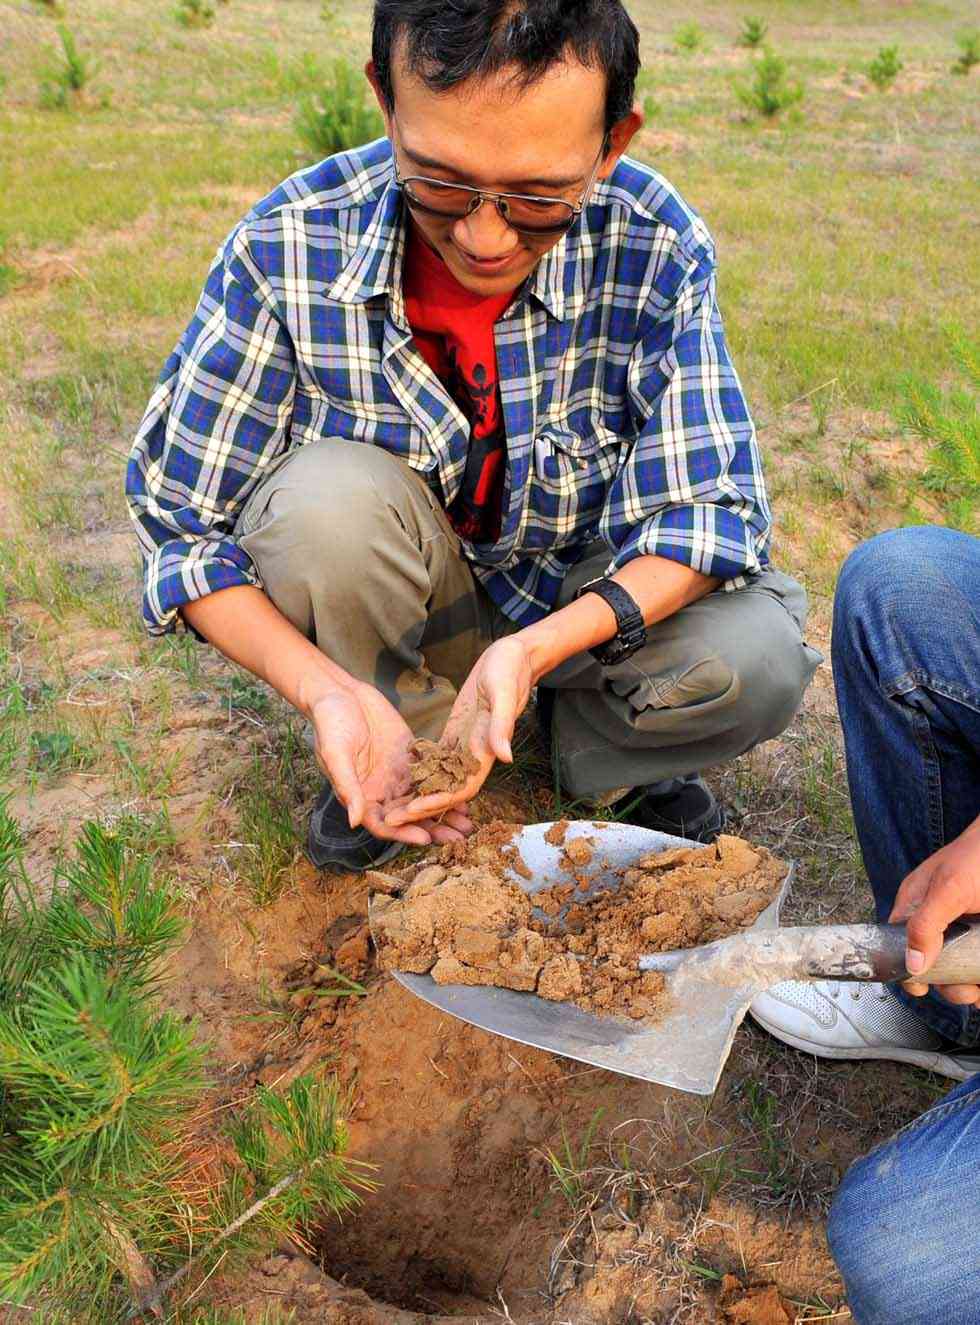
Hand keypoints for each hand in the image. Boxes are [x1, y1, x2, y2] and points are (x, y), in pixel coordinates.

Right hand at [309, 684, 472, 846]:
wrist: (340, 692)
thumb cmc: (330, 723)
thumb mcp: (335, 754)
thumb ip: (348, 787)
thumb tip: (355, 822)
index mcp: (361, 796)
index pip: (384, 824)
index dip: (404, 833)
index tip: (426, 839)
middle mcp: (381, 789)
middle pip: (410, 816)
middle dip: (433, 828)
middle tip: (459, 838)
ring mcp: (397, 773)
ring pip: (424, 798)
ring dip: (444, 810)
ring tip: (467, 822)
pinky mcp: (409, 754)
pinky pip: (430, 772)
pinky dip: (447, 782)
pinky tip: (465, 786)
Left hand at [384, 635, 536, 827]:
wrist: (515, 656)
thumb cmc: (511, 671)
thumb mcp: (505, 694)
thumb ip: (502, 726)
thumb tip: (506, 758)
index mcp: (486, 749)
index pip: (461, 788)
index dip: (438, 802)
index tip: (413, 812)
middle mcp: (474, 753)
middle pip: (446, 791)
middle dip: (421, 807)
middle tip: (391, 819)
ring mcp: (465, 744)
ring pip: (440, 779)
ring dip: (418, 795)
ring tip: (392, 807)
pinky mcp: (457, 732)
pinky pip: (437, 760)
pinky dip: (421, 772)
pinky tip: (401, 780)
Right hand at [889, 817, 979, 1006]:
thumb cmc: (977, 855)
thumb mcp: (949, 889)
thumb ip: (926, 924)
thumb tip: (912, 962)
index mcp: (915, 906)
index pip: (899, 945)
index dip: (908, 970)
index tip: (924, 987)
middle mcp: (936, 920)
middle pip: (933, 964)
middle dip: (949, 983)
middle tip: (967, 989)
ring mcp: (962, 930)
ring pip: (959, 967)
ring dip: (969, 984)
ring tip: (979, 988)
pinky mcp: (979, 936)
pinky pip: (975, 963)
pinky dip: (978, 975)